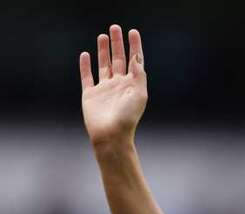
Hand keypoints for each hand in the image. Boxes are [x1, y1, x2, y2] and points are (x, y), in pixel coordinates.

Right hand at [80, 25, 146, 147]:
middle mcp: (119, 85)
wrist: (110, 135)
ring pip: (104, 65)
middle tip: (115, 27)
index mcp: (132, 85)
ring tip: (103, 36)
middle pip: (118, 59)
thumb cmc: (127, 117)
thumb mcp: (139, 94)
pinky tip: (85, 54)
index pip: (134, 61)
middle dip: (117, 43)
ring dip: (103, 50)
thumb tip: (137, 56)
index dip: (134, 46)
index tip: (133, 32)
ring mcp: (104, 89)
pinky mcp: (90, 95)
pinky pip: (87, 76)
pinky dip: (85, 65)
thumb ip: (138, 74)